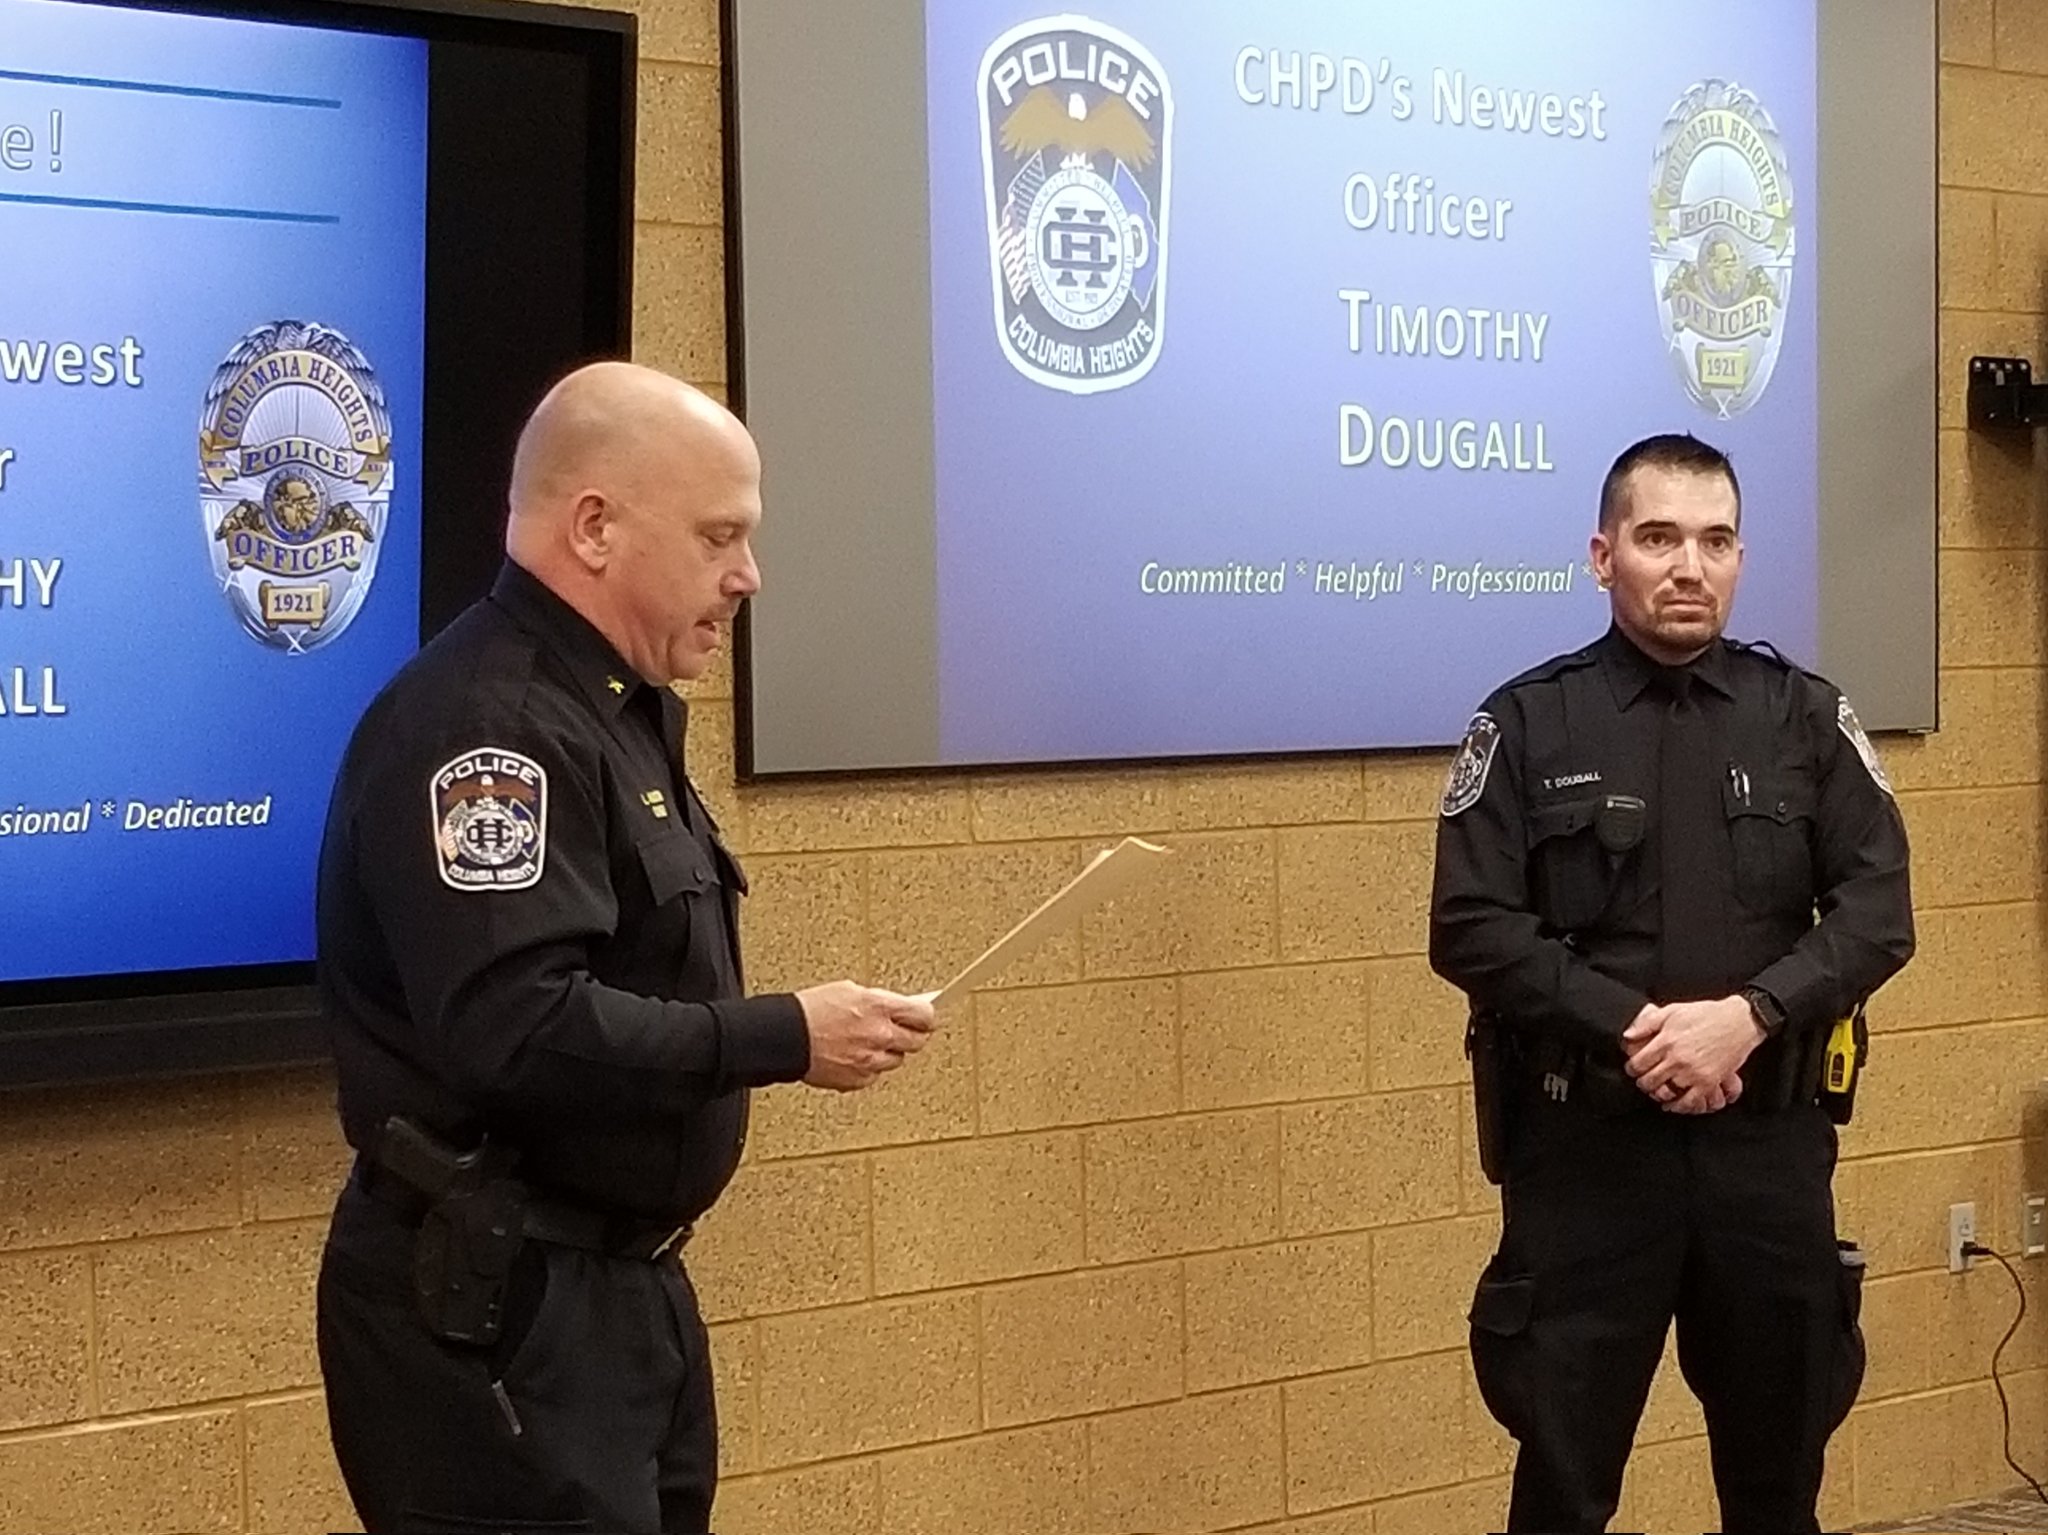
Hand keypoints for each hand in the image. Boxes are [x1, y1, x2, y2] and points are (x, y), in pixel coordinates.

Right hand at [795, 981, 935, 1091]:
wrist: (785, 1037)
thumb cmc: (810, 1011)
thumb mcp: (849, 991)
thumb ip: (879, 1001)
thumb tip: (897, 1007)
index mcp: (878, 1007)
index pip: (924, 1016)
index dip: (927, 1017)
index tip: (926, 1018)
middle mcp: (879, 1035)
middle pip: (917, 1042)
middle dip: (911, 1035)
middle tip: (903, 1031)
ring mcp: (870, 1060)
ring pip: (896, 1060)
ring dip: (888, 1052)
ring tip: (868, 1042)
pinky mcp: (858, 1079)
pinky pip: (874, 1075)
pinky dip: (869, 1067)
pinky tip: (855, 1056)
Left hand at [1622, 997, 1764, 1107]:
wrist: (1738, 1021)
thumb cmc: (1706, 1014)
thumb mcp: (1672, 1011)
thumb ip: (1647, 1024)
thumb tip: (1627, 1036)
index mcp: (1666, 1041)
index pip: (1639, 1063)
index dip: (1631, 1068)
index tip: (1633, 1069)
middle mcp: (1677, 1059)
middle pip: (1649, 1080)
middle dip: (1642, 1082)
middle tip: (1643, 1081)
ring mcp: (1693, 1072)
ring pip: (1666, 1092)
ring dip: (1658, 1093)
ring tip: (1657, 1089)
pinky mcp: (1709, 1081)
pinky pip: (1689, 1102)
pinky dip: (1678, 1106)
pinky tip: (1673, 1104)